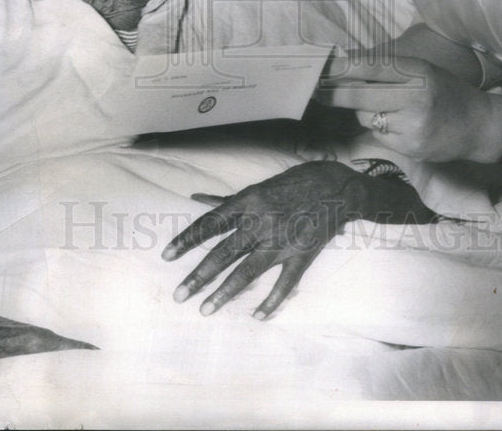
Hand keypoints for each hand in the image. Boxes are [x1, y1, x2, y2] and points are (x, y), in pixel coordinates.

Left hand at [162, 161, 436, 318]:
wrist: (335, 187)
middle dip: (199, 275)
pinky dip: (271, 301)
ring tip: (204, 309)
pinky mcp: (302, 254)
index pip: (210, 223)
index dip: (187, 240)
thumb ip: (227, 201)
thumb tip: (195, 199)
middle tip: (178, 295)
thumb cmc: (292, 184)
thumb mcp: (258, 187)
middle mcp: (261, 222)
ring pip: (247, 271)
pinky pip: (284, 283)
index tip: (167, 256)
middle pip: (224, 253)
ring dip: (224, 292)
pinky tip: (257, 317)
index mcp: (248, 202)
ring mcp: (282, 241)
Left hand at [317, 55, 501, 162]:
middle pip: (360, 95)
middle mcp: (415, 96)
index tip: (320, 68)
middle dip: (334, 94)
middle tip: (316, 90)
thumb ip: (389, 69)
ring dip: (365, 111)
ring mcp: (413, 125)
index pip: (372, 66)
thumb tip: (345, 63)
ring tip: (389, 108)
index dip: (342, 68)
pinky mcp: (411, 148)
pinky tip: (401, 126)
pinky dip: (381, 130)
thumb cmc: (445, 91)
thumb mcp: (422, 70)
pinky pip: (379, 135)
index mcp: (417, 71)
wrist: (479, 126)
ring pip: (366, 116)